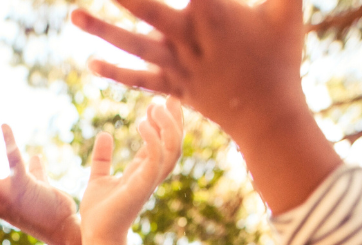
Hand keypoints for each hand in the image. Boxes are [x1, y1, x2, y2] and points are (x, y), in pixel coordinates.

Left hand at [70, 0, 304, 136]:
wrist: (270, 116)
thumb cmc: (281, 56)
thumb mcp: (288, 10)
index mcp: (214, 12)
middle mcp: (189, 37)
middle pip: (146, 8)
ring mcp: (178, 65)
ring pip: (133, 45)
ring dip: (101, 30)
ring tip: (72, 15)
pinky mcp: (173, 87)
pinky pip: (139, 80)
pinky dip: (114, 73)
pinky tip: (89, 63)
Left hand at [79, 100, 183, 243]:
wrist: (95, 236)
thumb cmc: (98, 213)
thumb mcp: (98, 178)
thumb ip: (103, 158)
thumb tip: (104, 135)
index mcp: (143, 172)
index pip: (163, 142)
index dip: (166, 121)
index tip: (162, 100)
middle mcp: (151, 175)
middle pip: (175, 143)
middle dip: (176, 119)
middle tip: (169, 96)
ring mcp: (149, 180)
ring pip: (173, 149)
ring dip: (169, 125)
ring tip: (156, 105)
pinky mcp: (142, 186)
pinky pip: (156, 158)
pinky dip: (154, 139)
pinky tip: (142, 122)